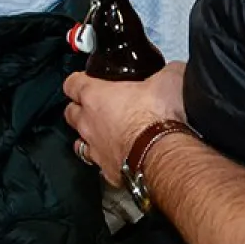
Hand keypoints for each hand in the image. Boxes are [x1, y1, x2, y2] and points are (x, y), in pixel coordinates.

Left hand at [63, 61, 186, 183]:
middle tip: (98, 108)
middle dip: (80, 110)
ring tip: (106, 136)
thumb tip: (173, 71)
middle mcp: (88, 123)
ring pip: (80, 142)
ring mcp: (95, 150)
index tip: (87, 80)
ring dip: (90, 138)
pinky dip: (108, 161)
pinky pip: (101, 165)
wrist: (165, 154)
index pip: (71, 83)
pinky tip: (121, 159)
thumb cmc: (160, 115)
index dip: (78, 81)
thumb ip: (166, 72)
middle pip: (71, 113)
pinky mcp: (108, 172)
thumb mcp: (169, 79)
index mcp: (95, 96)